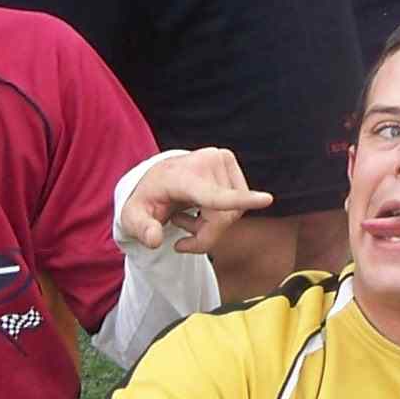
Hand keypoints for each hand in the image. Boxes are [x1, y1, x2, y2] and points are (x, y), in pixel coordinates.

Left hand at [119, 147, 271, 257]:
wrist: (155, 178)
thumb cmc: (145, 201)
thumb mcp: (132, 218)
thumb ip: (140, 229)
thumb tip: (154, 240)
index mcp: (181, 178)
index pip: (213, 195)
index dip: (241, 200)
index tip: (267, 199)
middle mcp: (204, 162)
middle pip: (224, 218)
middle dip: (206, 237)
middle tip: (182, 238)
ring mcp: (220, 158)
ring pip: (234, 213)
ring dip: (212, 227)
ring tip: (188, 218)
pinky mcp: (229, 159)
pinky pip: (239, 203)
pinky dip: (221, 215)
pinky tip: (200, 208)